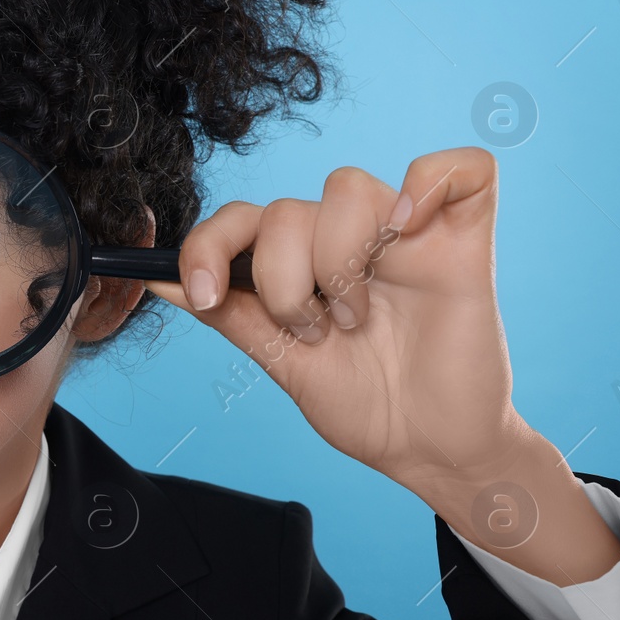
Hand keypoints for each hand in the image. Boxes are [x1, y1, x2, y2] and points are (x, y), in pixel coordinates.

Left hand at [147, 146, 524, 498]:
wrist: (430, 450)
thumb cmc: (365, 406)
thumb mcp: (282, 362)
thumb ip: (229, 314)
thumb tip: (155, 279)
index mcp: (299, 261)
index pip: (242, 219)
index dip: (209, 245)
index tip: (205, 295)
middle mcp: (347, 238)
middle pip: (289, 208)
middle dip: (282, 279)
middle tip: (313, 332)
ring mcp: (406, 234)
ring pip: (347, 187)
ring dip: (339, 260)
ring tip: (357, 318)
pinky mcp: (464, 240)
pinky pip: (462, 169)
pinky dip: (431, 182)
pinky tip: (410, 231)